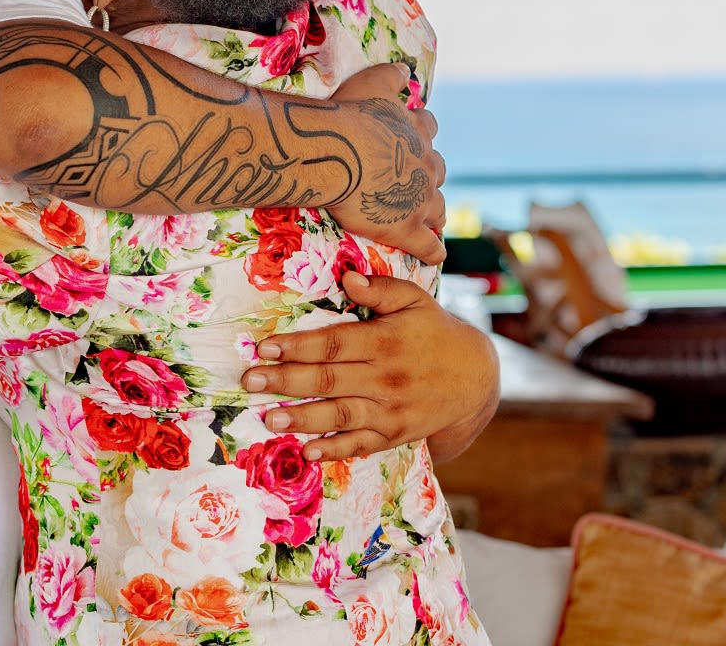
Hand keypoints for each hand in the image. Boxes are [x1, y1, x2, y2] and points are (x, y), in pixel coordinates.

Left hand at [241, 272, 497, 460]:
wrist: (476, 377)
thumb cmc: (435, 331)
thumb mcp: (415, 301)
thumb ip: (381, 289)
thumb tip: (347, 277)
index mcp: (385, 342)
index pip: (334, 344)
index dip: (298, 346)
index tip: (264, 346)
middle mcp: (385, 377)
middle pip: (329, 380)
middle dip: (286, 381)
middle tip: (250, 381)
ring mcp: (390, 410)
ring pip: (341, 415)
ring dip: (303, 417)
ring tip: (269, 418)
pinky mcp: (395, 434)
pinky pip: (361, 444)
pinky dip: (335, 449)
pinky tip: (308, 449)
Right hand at [327, 63, 446, 264]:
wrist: (336, 152)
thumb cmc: (348, 116)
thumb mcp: (372, 83)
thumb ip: (392, 77)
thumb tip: (406, 70)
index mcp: (417, 131)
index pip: (428, 130)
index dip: (420, 135)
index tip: (410, 139)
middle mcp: (426, 164)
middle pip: (438, 170)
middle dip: (429, 175)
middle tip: (415, 181)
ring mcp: (420, 199)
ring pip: (439, 208)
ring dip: (436, 212)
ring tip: (431, 219)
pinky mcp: (408, 228)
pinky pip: (429, 246)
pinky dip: (434, 251)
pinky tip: (435, 255)